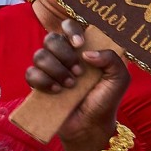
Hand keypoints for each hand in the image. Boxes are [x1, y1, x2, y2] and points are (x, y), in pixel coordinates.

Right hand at [25, 19, 130, 145]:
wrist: (91, 125)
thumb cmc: (106, 100)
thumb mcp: (119, 78)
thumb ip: (112, 59)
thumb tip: (86, 53)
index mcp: (81, 49)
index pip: (68, 25)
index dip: (70, 30)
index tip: (79, 44)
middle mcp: (63, 56)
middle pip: (51, 39)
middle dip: (64, 55)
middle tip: (79, 73)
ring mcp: (49, 70)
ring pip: (39, 55)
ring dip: (56, 70)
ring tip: (70, 85)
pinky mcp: (38, 85)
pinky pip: (31, 73)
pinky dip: (43, 81)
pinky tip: (56, 91)